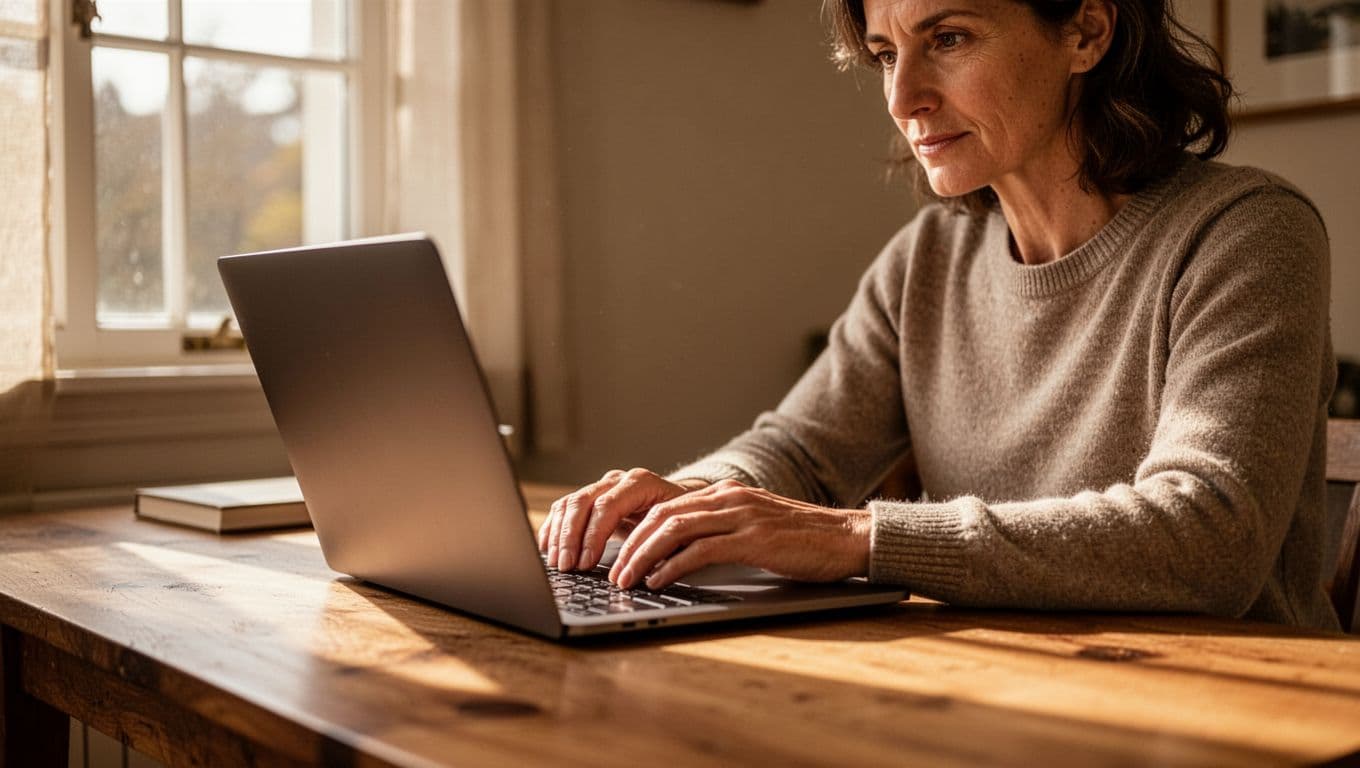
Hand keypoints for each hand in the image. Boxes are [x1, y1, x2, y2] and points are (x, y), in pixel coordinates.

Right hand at [536, 469, 707, 571]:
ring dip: (558, 535)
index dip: (593, 536)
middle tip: (566, 567)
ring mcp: (602, 486)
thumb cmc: (681, 519)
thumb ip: (658, 547)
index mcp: (641, 483)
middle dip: (570, 538)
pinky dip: (553, 528)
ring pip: (570, 504)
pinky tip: (547, 547)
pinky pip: (564, 508)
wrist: (682, 503)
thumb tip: (634, 572)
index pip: (607, 506)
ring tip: (556, 563)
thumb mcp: (678, 531)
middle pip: (583, 503)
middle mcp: (618, 480)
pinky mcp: (591, 497)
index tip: (585, 563)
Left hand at [607, 479, 870, 590]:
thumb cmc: (804, 540)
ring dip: (644, 556)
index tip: (618, 554)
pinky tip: (660, 580)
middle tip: (613, 570)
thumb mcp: (755, 526)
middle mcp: (729, 498)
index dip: (636, 531)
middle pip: (663, 515)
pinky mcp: (754, 539)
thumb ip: (721, 532)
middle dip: (631, 544)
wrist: (849, 538)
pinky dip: (674, 566)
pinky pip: (702, 550)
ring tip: (627, 578)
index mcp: (726, 493)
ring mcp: (741, 516)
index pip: (667, 507)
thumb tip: (680, 555)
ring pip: (675, 529)